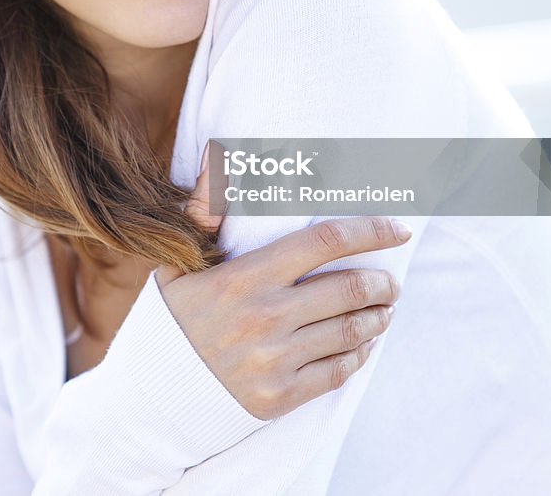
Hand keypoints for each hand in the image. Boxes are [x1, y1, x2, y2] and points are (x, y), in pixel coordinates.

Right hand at [157, 141, 407, 420]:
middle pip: (349, 289)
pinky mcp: (280, 396)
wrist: (154, 389)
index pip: (323, 242)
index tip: (396, 229)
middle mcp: (264, 316)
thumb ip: (206, 208)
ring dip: (377, 318)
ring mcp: (274, 359)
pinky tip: (362, 344)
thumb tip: (216, 154)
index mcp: (244, 276)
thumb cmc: (174, 316)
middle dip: (382, 283)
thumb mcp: (181, 259)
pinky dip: (359, 354)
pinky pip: (338, 371)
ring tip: (383, 310)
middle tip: (391, 281)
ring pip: (351, 332)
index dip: (368, 231)